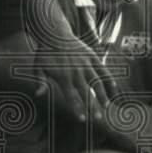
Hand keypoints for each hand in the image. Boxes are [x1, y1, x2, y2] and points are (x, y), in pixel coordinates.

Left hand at [31, 0, 119, 121]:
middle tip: (98, 119)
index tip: (82, 120)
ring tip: (106, 107)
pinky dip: (109, 80)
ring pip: (97, 82)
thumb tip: (38, 95)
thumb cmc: (44, 53)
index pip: (71, 96)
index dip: (77, 108)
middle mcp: (76, 71)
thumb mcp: (37, 67)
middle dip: (92, 106)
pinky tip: (113, 91)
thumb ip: (40, 81)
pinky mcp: (92, 56)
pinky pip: (103, 70)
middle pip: (86, 91)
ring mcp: (85, 63)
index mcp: (63, 76)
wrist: (54, 32)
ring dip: (103, 95)